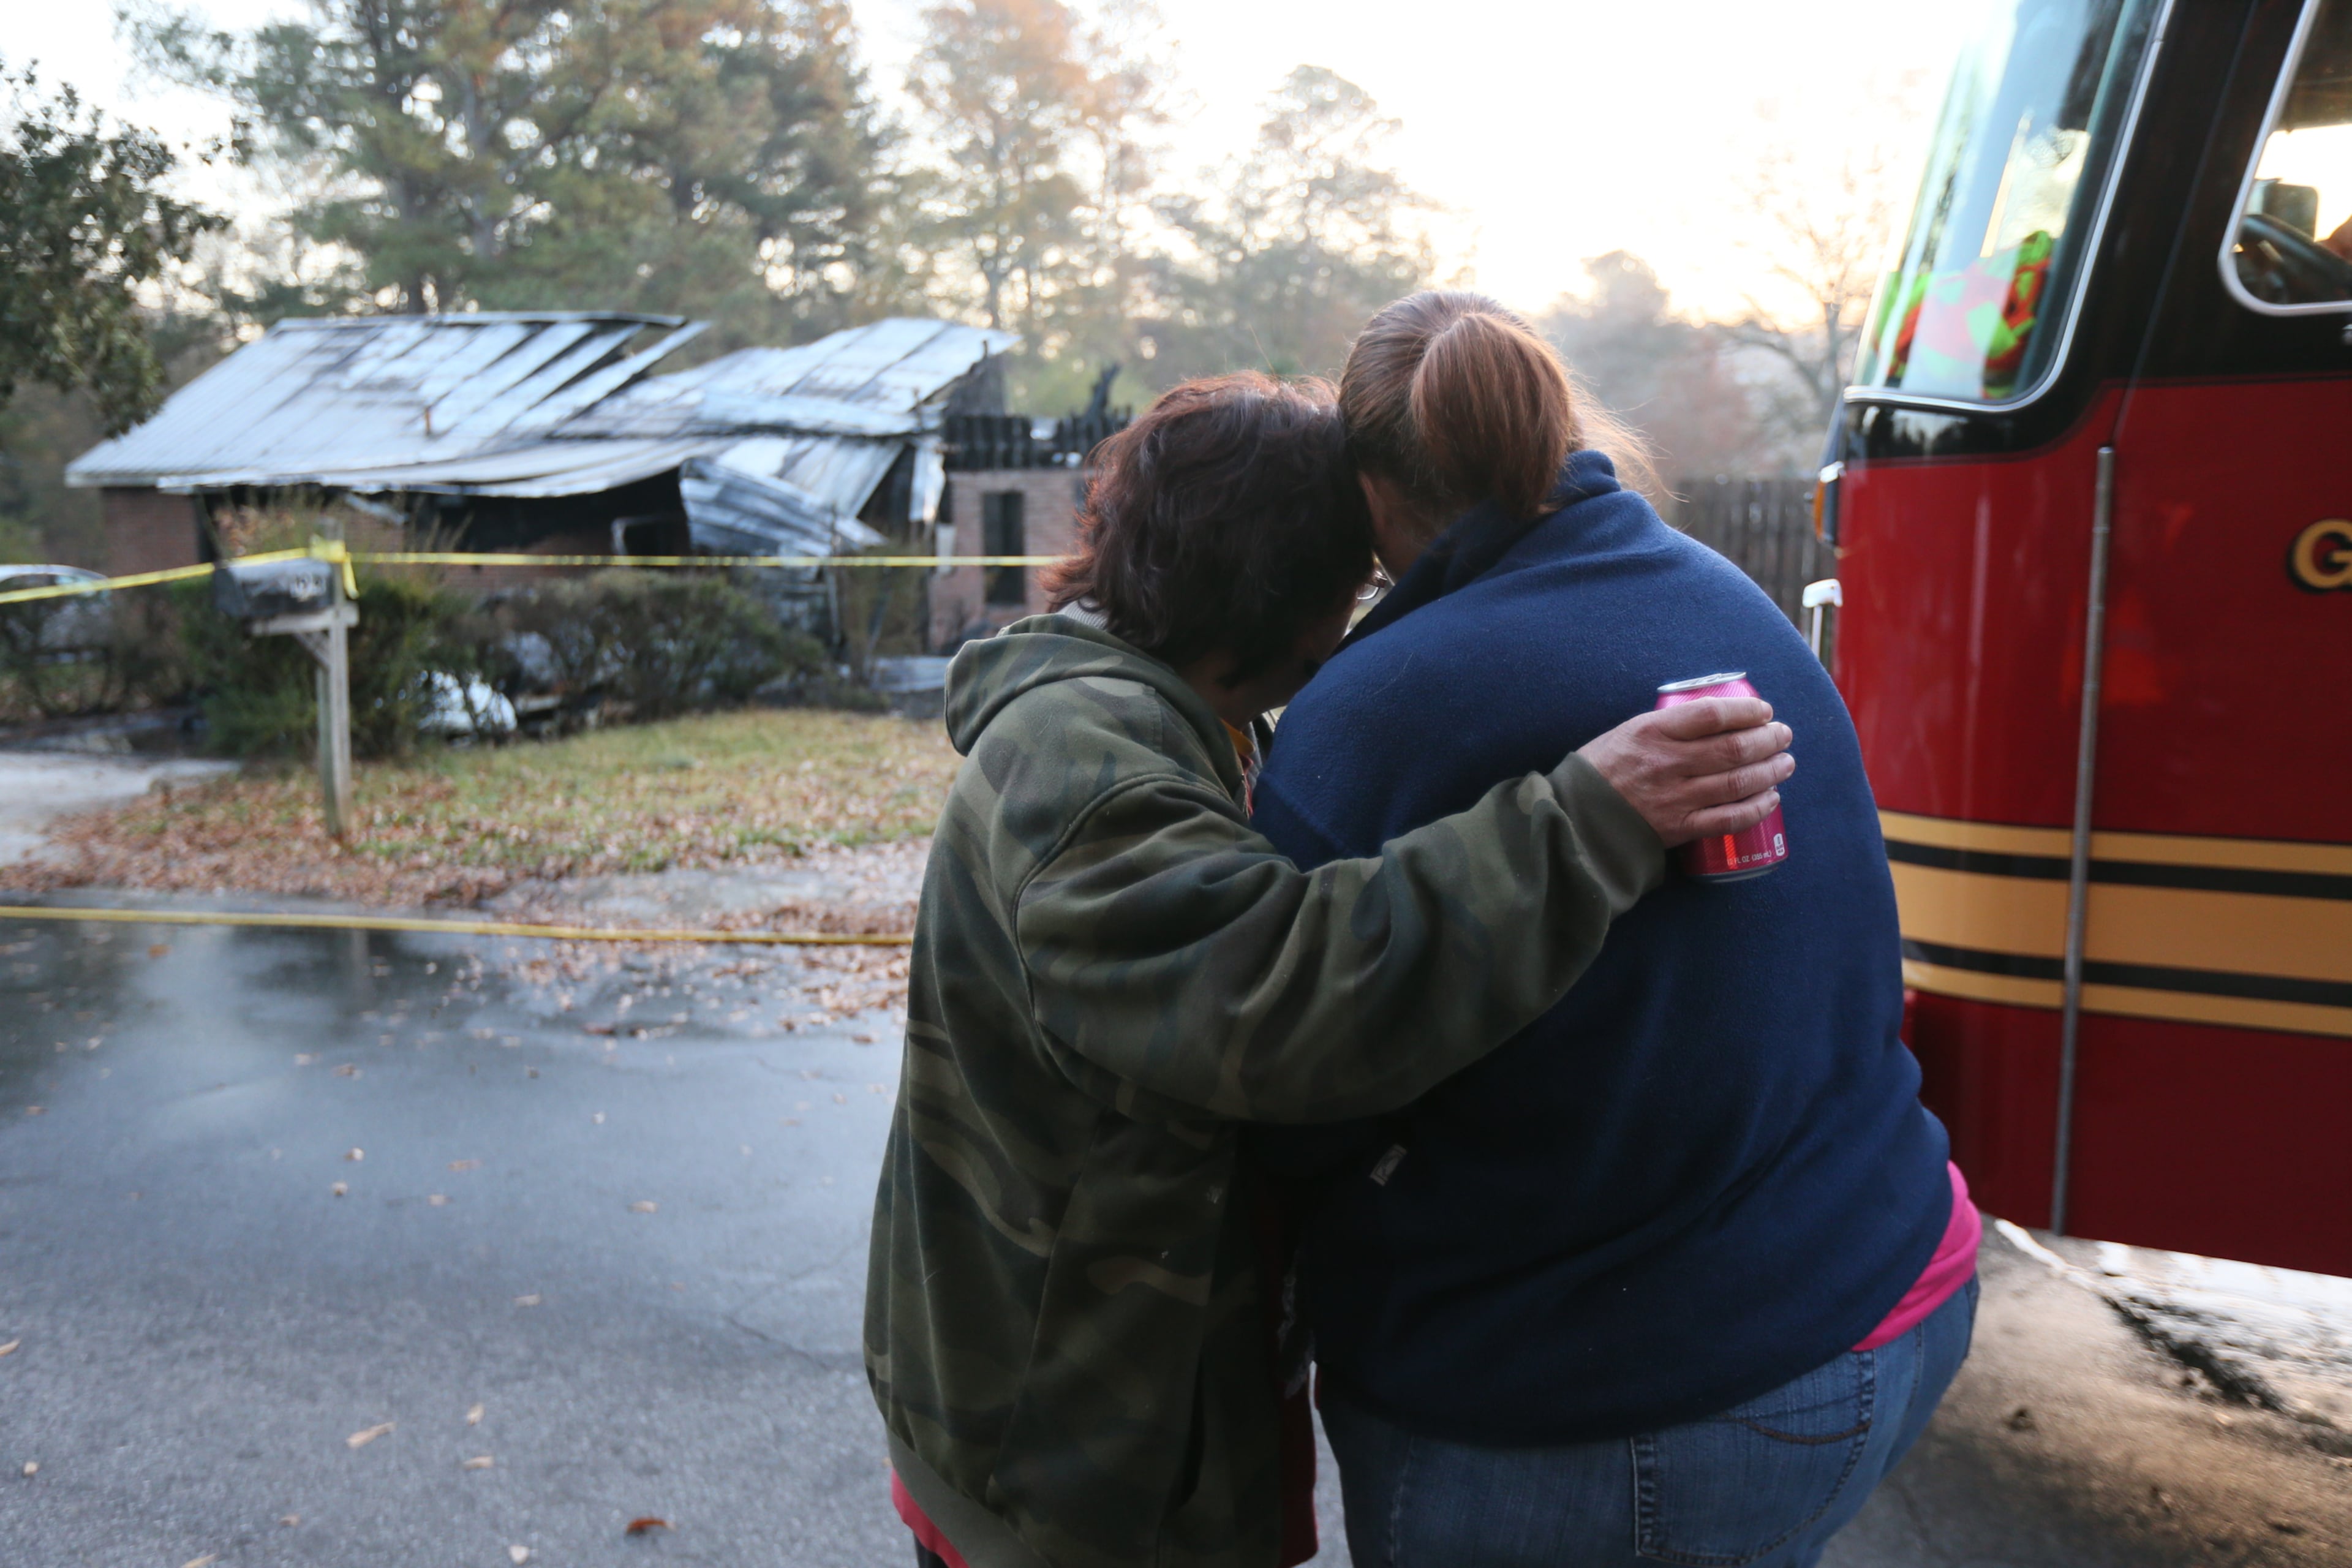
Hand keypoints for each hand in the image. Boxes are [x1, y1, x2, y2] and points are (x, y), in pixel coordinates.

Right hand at [1575, 698, 1793, 848]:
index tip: (1763, 711)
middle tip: (1783, 735)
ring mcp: (1675, 798)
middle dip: (1767, 739)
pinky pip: (1728, 819)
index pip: (1711, 714)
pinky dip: (1756, 807)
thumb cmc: (1600, 770)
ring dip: (1770, 771)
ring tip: (1785, 763)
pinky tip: (1771, 798)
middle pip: (1732, 748)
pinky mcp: (1679, 828)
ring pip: (1737, 782)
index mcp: (1651, 732)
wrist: (1574, 818)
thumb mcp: (1627, 731)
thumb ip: (1668, 726)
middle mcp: (1667, 763)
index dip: (1746, 711)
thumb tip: (1716, 720)